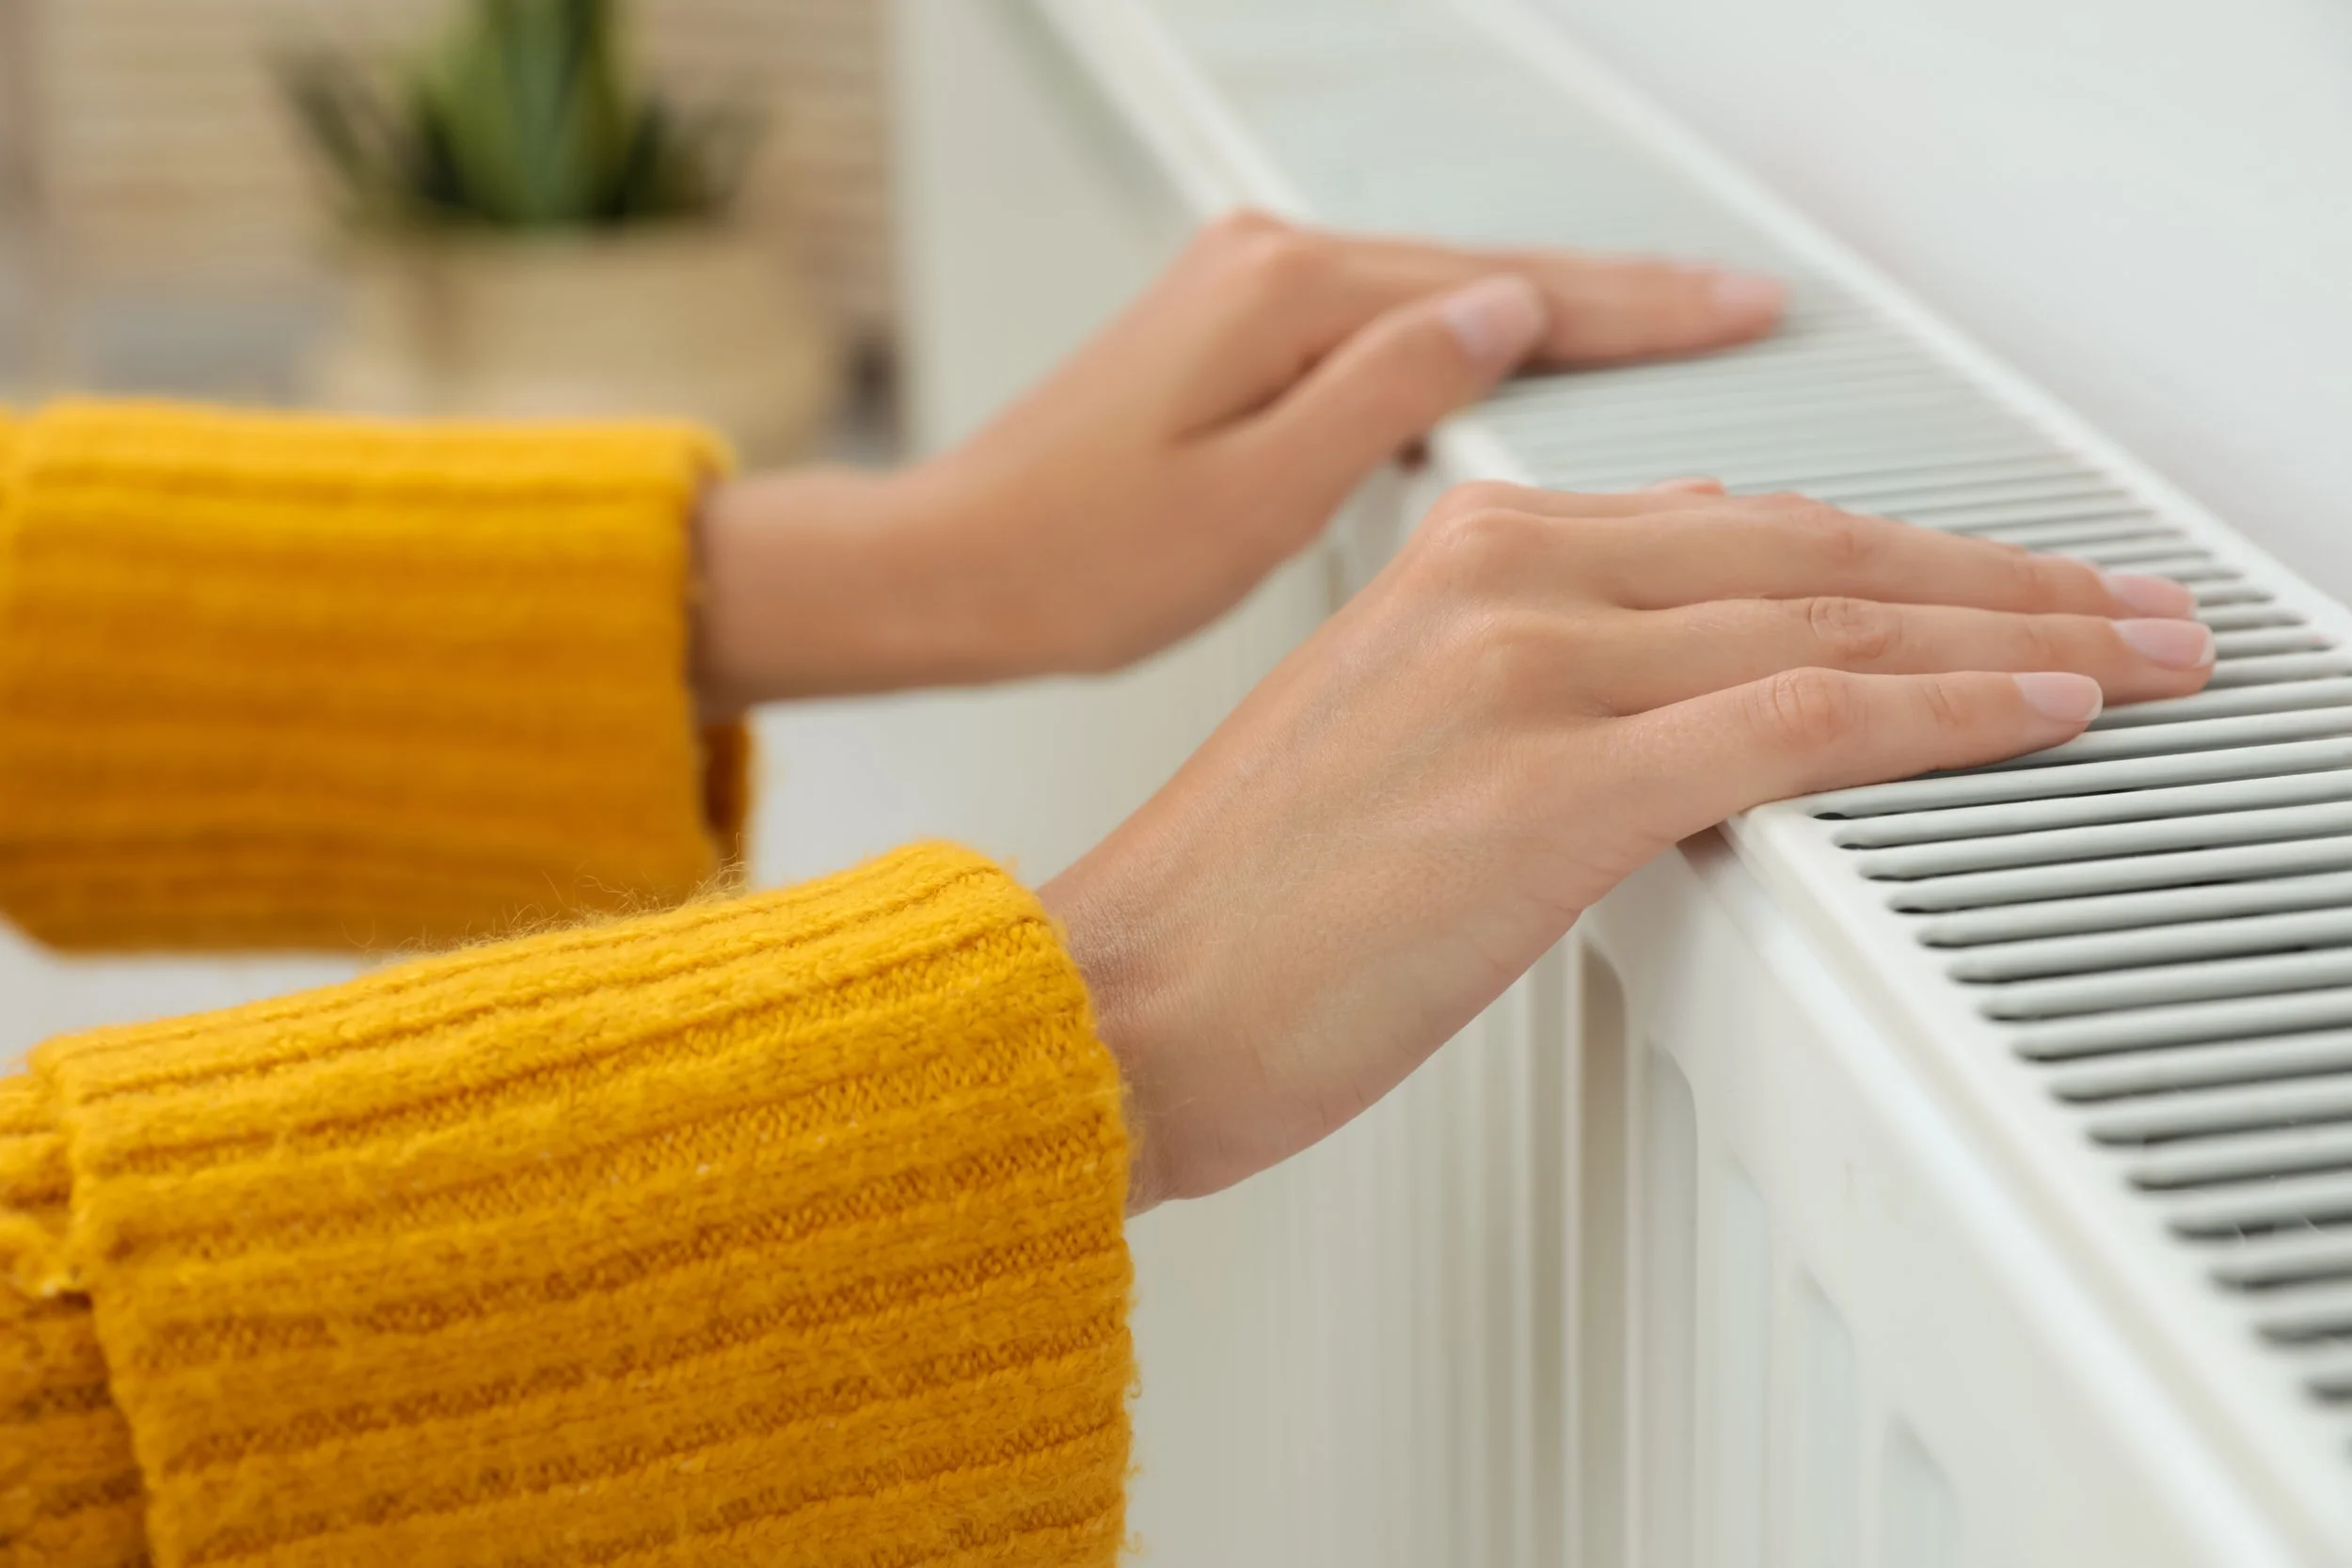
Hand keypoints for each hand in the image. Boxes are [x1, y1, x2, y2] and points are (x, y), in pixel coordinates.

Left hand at [692, 211, 1786, 705]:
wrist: (945, 572)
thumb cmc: (1069, 565)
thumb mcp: (1247, 500)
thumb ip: (1381, 398)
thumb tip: (1500, 314)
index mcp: (1285, 302)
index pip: (1512, 294)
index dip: (1643, 311)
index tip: (1743, 311)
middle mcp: (1269, 270)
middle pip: (1492, 270)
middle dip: (1625, 295)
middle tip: (1743, 307)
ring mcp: (1248, 293)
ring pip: (1447, 290)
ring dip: (1559, 309)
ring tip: (1668, 331)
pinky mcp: (1234, 335)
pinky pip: (1396, 318)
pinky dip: (1477, 332)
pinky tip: (1524, 354)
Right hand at [1037, 484, 2215, 1210]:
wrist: (1112, 1002)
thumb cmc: (1238, 911)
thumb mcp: (1386, 735)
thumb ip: (1528, 673)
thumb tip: (1678, 668)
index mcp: (1453, 555)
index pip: (1731, 525)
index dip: (1889, 551)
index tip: (1985, 583)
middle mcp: (1496, 581)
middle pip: (1807, 551)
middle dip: (1988, 581)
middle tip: (2110, 610)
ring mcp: (1523, 670)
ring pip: (1828, 619)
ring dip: (2007, 636)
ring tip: (2120, 658)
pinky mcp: (1549, 785)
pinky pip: (1801, 721)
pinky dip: (1941, 710)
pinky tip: (2032, 716)